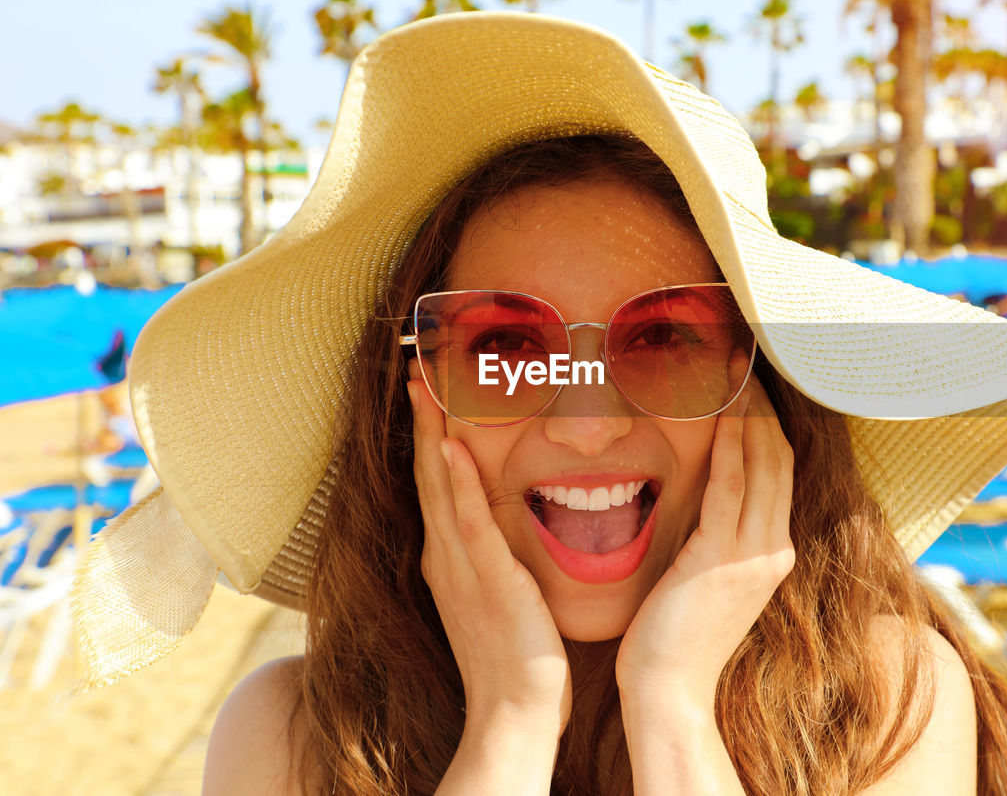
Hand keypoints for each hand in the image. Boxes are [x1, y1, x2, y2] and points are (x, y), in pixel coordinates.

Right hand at [408, 379, 570, 736]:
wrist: (513, 711)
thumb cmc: (515, 657)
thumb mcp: (499, 595)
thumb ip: (495, 558)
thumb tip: (504, 530)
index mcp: (448, 558)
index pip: (435, 484)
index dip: (429, 437)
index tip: (429, 394)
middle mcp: (444, 556)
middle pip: (427, 474)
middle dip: (421, 421)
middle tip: (416, 369)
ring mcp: (460, 567)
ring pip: (440, 486)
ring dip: (432, 434)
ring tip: (425, 386)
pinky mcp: (487, 581)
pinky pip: (470, 524)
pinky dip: (457, 484)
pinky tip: (452, 448)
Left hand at [615, 377, 794, 708]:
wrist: (669, 692)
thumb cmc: (675, 639)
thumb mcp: (706, 579)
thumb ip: (714, 539)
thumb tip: (703, 499)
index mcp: (772, 552)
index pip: (778, 471)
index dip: (768, 422)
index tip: (749, 382)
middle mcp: (773, 548)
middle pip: (780, 457)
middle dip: (764, 403)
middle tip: (745, 357)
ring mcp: (753, 555)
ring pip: (763, 463)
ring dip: (749, 411)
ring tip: (735, 367)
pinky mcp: (722, 559)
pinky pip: (731, 486)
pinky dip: (730, 445)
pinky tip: (721, 412)